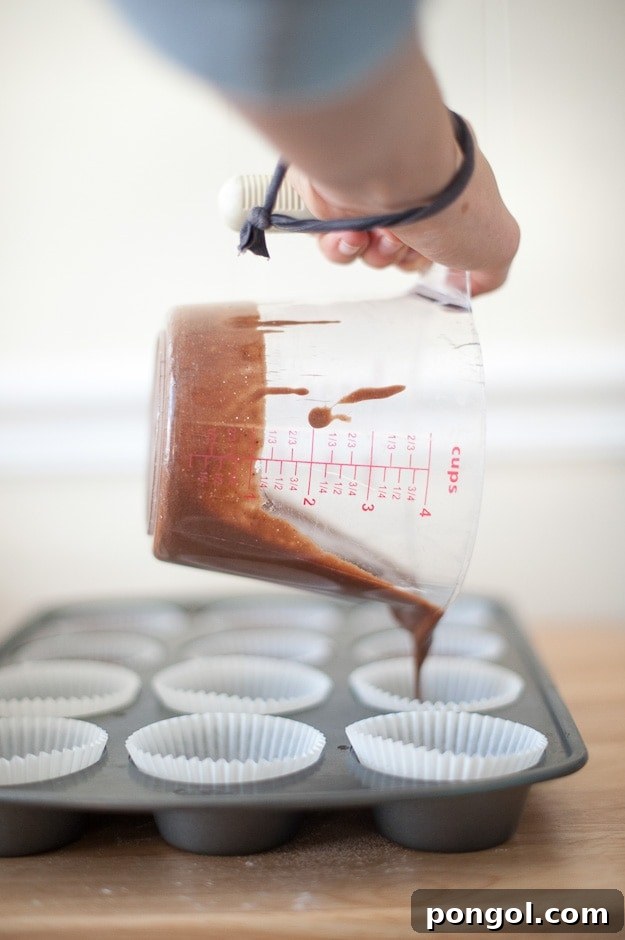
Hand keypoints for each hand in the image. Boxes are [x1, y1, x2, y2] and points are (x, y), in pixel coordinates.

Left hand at [287, 134, 519, 297]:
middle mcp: (411, 187)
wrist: (392, 173)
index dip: (439, 258)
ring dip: (376, 255)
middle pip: (404, 249)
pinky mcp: (337, 198)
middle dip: (406, 258)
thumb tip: (464, 284)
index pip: (443, 239)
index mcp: (450, 188)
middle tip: (411, 243)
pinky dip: (343, 248)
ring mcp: (373, 192)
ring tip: (384, 235)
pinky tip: (356, 233)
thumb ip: (491, 268)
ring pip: (369, 251)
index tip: (442, 262)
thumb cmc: (446, 197)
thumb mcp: (499, 243)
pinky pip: (334, 243)